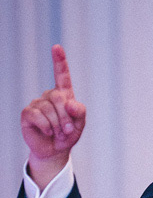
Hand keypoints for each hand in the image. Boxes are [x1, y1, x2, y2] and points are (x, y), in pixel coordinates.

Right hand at [20, 45, 86, 186]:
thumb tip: (70, 103)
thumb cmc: (68, 134)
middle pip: (58, 97)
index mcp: (64, 95)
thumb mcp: (80, 124)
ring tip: (58, 132)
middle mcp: (49, 96)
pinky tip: (47, 132)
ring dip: (58, 125)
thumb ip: (80, 112)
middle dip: (67, 117)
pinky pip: (38, 116)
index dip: (59, 61)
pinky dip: (47, 127)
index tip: (56, 47)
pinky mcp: (28, 113)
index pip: (62, 75)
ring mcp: (37, 103)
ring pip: (49, 109)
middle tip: (68, 129)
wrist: (55, 150)